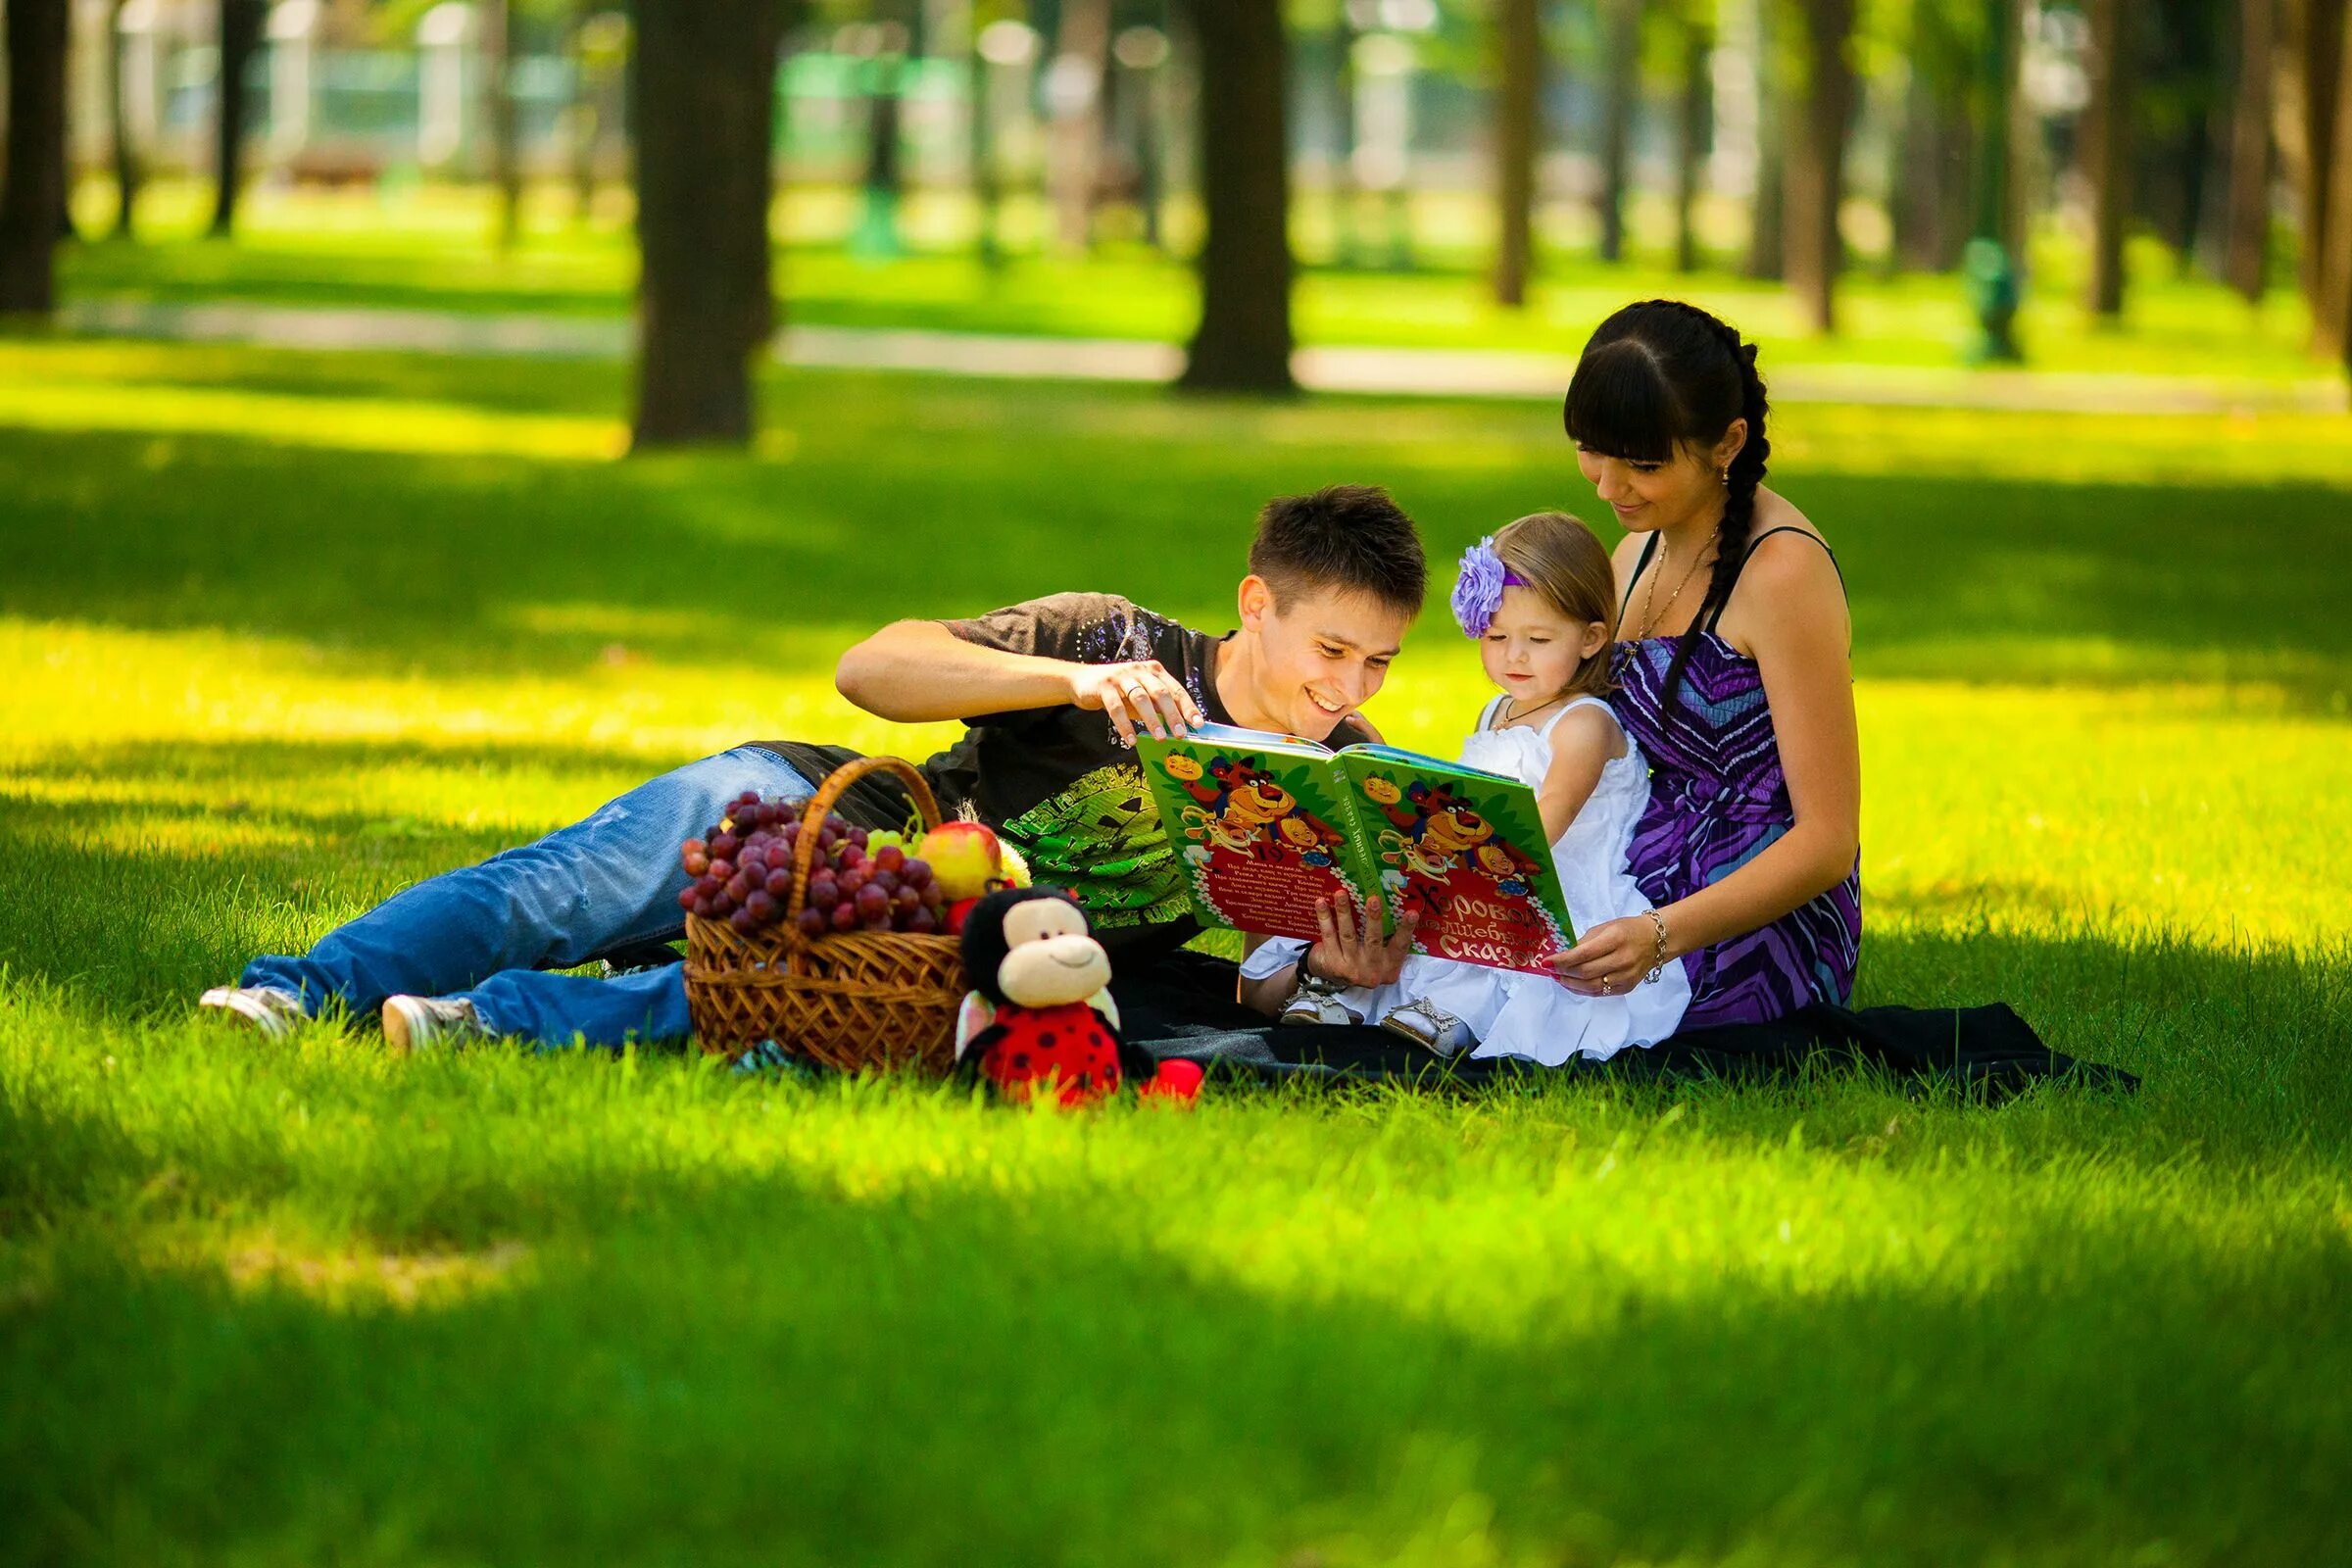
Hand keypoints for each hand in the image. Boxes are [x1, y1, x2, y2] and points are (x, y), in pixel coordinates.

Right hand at [1068, 659, 1205, 743]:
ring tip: (1160, 738)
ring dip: (1151, 720)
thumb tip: (1181, 727)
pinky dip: (1125, 725)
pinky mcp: (1104, 686)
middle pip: (1160, 692)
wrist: (1084, 681)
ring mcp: (1121, 676)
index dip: (1188, 707)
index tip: (1198, 724)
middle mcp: (1140, 671)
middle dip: (1172, 714)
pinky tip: (1131, 740)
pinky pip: (1116, 707)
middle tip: (1181, 734)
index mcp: (1154, 671)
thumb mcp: (1142, 696)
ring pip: (1140, 698)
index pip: (1176, 689)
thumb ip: (1159, 707)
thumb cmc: (1120, 692)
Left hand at [1306, 894, 1416, 988]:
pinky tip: (1321, 903)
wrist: (1334, 980)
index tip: (1412, 912)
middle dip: (1374, 919)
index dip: (1406, 930)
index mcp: (1388, 966)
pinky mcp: (1332, 963)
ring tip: (1341, 894)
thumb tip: (1394, 904)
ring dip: (1344, 912)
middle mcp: (1371, 969)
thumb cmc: (1364, 960)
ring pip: (1348, 935)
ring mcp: (1350, 968)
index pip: (1400, 946)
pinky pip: (1328, 936)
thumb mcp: (1381, 957)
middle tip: (1373, 898)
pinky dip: (1324, 918)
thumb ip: (1388, 939)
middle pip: (1373, 940)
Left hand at [1549, 914, 1670, 997]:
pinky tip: (1572, 985)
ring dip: (1570, 984)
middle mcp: (1623, 959)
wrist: (1655, 941)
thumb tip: (1563, 956)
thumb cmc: (1626, 930)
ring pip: (1592, 987)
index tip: (1546, 962)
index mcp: (1615, 939)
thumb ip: (1584, 942)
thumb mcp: (1604, 928)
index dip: (1562, 960)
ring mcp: (1626, 976)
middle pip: (1586, 973)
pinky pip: (1600, 993)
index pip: (1584, 954)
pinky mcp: (1627, 987)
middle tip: (1550, 970)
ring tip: (1558, 978)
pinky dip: (1583, 990)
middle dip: (1563, 973)